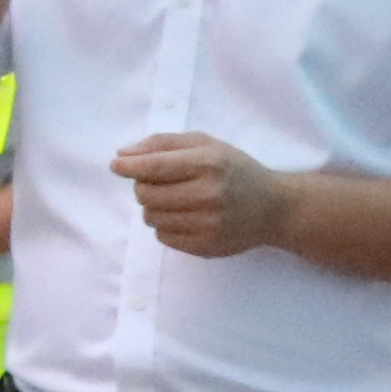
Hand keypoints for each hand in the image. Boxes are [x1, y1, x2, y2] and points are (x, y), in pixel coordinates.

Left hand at [115, 129, 297, 258]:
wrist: (274, 208)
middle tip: (162, 182)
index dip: (129, 166)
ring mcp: (208, 224)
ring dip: (154, 207)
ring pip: (150, 217)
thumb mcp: (206, 144)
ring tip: (178, 199)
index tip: (116, 165)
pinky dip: (166, 225)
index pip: (154, 167)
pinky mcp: (206, 247)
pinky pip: (162, 237)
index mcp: (208, 163)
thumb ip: (162, 144)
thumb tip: (123, 154)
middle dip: (144, 186)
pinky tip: (187, 216)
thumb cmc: (234, 170)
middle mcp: (209, 194)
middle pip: (146, 194)